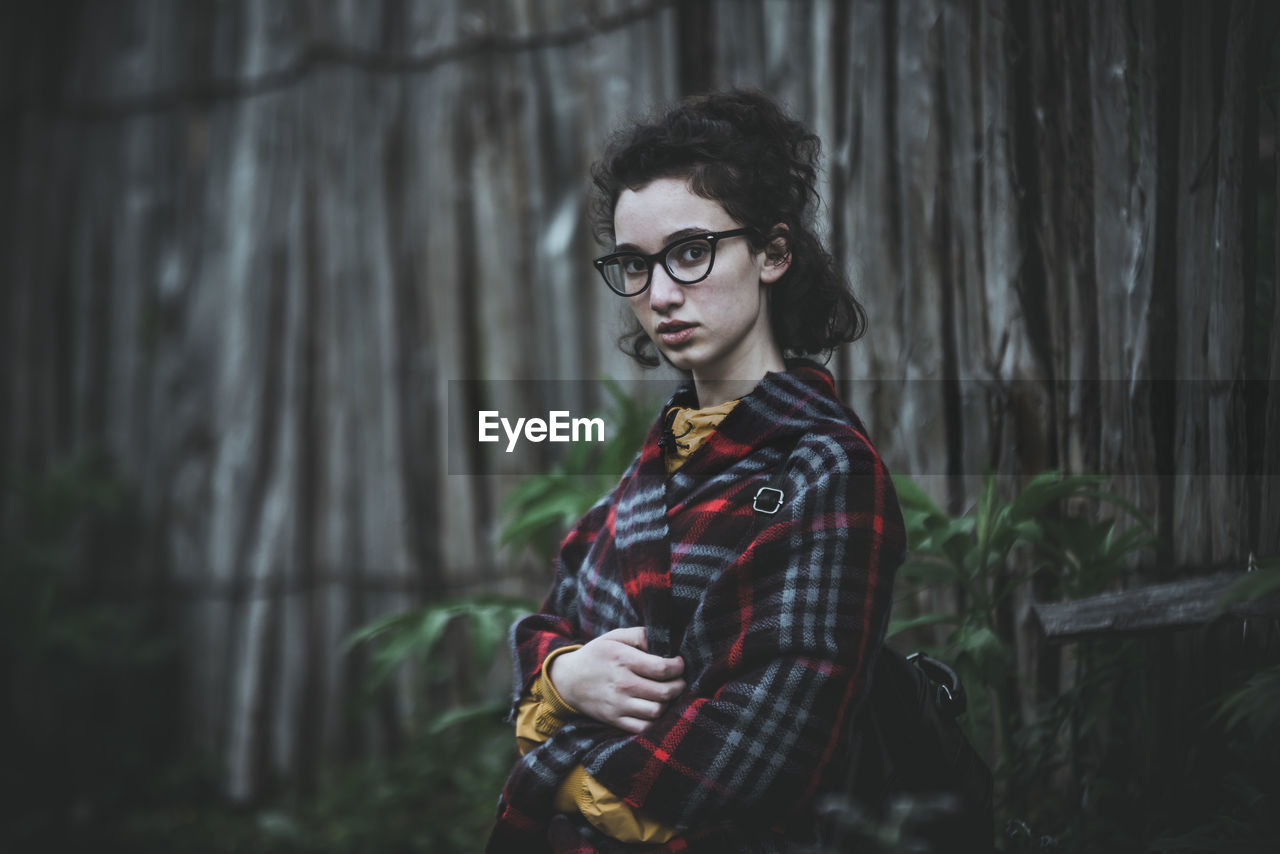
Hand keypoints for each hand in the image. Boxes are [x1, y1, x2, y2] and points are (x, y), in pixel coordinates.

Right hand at [547, 627, 685, 733]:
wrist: (567, 680)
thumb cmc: (595, 655)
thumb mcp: (614, 637)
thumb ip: (639, 635)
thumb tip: (663, 640)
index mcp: (623, 660)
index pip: (662, 668)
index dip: (678, 667)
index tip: (679, 663)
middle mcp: (622, 684)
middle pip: (665, 692)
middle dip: (679, 685)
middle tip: (678, 680)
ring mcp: (618, 705)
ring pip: (657, 711)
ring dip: (668, 703)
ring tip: (666, 694)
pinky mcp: (614, 720)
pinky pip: (643, 727)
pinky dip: (654, 720)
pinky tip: (654, 707)